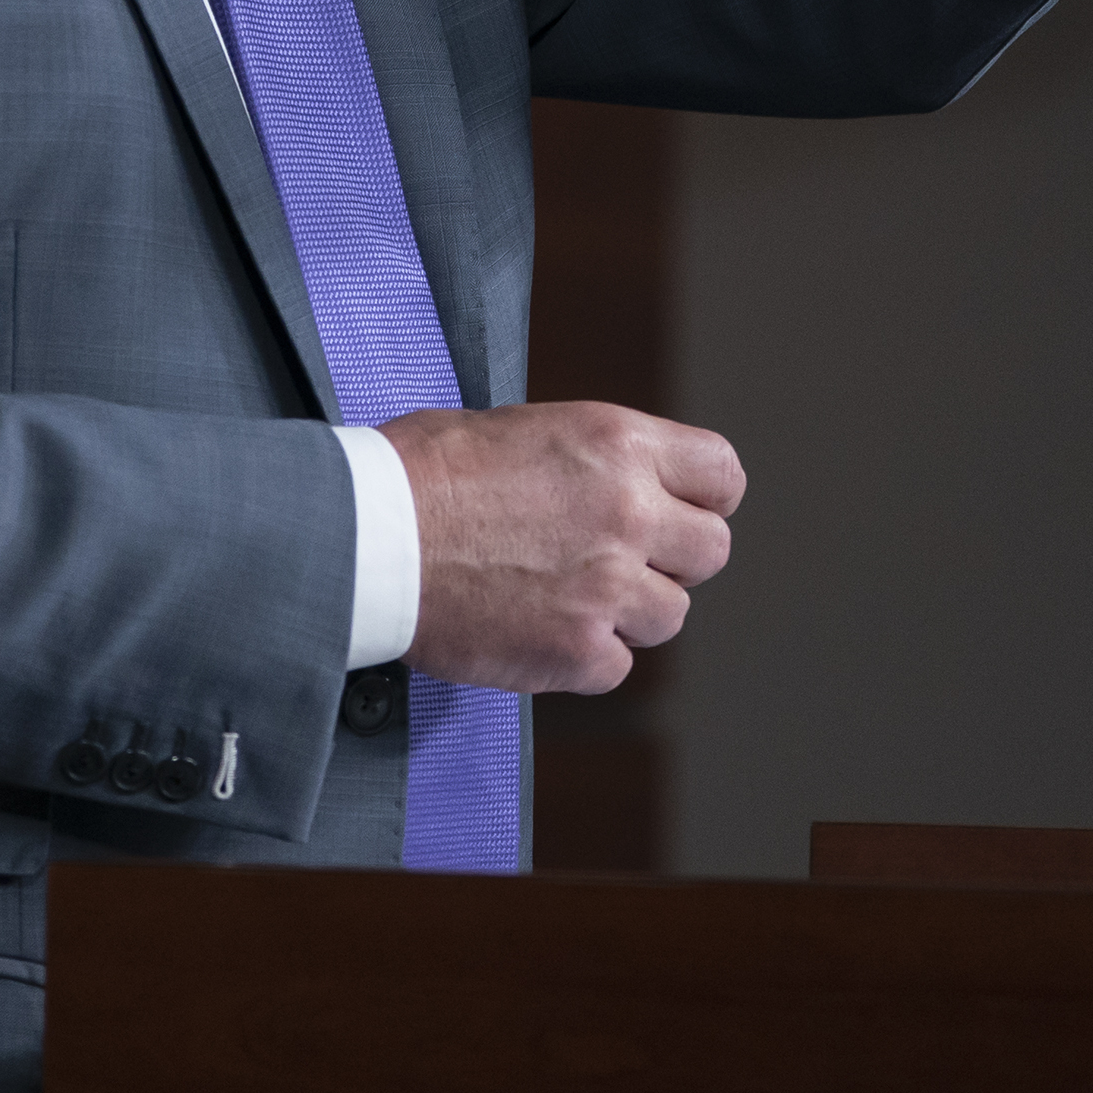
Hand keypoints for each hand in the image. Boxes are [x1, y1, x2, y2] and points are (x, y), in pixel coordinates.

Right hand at [379, 400, 742, 694]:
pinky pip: (616, 665)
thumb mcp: (523, 427)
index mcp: (619, 445)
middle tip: (616, 556)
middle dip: (669, 557)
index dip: (702, 497)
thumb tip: (615, 484)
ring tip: (563, 592)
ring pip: (669, 615)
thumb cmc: (423, 472)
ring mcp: (609, 588)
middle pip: (710, 552)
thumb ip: (591, 461)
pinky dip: (582, 654)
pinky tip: (536, 626)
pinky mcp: (578, 652)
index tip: (680, 510)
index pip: (722, 476)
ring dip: (626, 609)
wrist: (370, 535)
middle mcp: (629, 514)